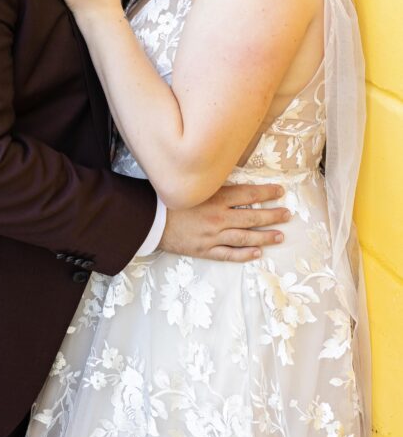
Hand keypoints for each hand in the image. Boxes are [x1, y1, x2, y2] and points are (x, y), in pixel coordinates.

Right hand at [159, 183, 289, 261]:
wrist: (150, 219)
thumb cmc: (170, 198)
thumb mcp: (194, 186)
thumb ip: (214, 185)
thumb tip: (234, 181)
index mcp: (216, 198)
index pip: (248, 194)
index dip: (266, 193)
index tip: (280, 191)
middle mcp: (218, 218)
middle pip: (252, 217)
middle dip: (272, 215)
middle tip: (287, 214)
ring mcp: (213, 236)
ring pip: (245, 237)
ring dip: (265, 236)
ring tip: (280, 235)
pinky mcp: (205, 250)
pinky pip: (229, 254)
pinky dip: (244, 254)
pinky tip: (257, 252)